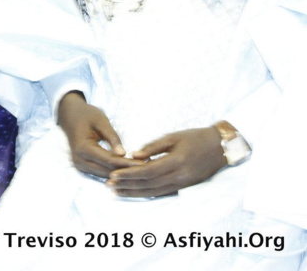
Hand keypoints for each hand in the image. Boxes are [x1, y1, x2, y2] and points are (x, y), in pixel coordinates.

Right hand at [57, 92, 140, 177]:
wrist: (69, 115)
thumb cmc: (86, 114)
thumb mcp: (101, 120)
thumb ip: (112, 137)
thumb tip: (123, 153)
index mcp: (83, 148)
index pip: (109, 161)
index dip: (128, 163)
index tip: (145, 163)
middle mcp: (79, 160)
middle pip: (107, 171)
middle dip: (127, 171)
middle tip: (148, 167)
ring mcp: (79, 165)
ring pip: (104, 175)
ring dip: (121, 173)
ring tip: (140, 169)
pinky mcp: (82, 166)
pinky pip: (100, 172)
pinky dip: (113, 171)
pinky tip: (127, 168)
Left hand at [107, 127, 225, 197]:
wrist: (220, 147)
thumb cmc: (195, 137)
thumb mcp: (173, 137)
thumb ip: (153, 146)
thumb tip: (133, 154)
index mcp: (176, 162)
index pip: (147, 171)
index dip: (129, 174)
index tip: (113, 175)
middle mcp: (180, 176)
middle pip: (148, 184)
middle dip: (127, 186)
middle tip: (109, 186)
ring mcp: (183, 184)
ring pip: (155, 192)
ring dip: (134, 192)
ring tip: (117, 192)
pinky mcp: (185, 186)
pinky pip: (163, 193)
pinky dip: (147, 193)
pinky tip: (135, 192)